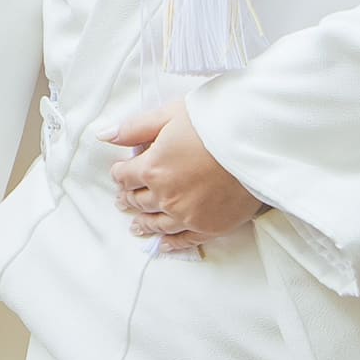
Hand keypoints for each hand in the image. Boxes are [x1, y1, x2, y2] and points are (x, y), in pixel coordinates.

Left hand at [106, 101, 264, 253]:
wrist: (255, 144)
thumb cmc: (213, 123)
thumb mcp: (169, 114)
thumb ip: (135, 128)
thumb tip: (104, 135)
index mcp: (153, 168)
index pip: (125, 176)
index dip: (120, 174)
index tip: (120, 173)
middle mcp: (166, 196)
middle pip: (139, 201)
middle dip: (129, 198)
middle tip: (123, 200)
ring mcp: (187, 215)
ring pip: (157, 224)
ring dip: (143, 224)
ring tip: (136, 226)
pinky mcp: (209, 227)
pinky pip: (183, 241)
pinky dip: (169, 244)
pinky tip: (163, 244)